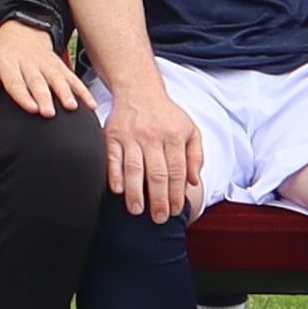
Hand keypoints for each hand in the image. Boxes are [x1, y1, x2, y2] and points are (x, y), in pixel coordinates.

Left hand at [0, 21, 87, 120]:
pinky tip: (90, 104)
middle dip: (44, 97)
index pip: (15, 81)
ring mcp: (45, 63)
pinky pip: (72, 78)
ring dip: (65, 92)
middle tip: (49, 113)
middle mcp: (28, 62)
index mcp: (7, 63)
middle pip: (37, 81)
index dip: (23, 95)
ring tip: (71, 107)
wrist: (20, 32)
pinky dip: (83, 90)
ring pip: (57, 78)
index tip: (31, 108)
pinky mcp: (59, 65)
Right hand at [96, 75, 204, 220]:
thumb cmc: (166, 115)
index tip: (174, 210)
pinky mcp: (112, 135)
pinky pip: (112, 158)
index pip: (177, 171)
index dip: (176, 194)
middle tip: (158, 219)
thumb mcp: (189, 129)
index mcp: (173, 135)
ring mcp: (131, 135)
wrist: (138, 90)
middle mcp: (152, 135)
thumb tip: (193, 182)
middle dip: (158, 199)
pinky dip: (114, 175)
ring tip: (137, 211)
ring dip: (135, 193)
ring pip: (134, 168)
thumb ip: (195, 155)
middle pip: (157, 173)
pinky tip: (118, 191)